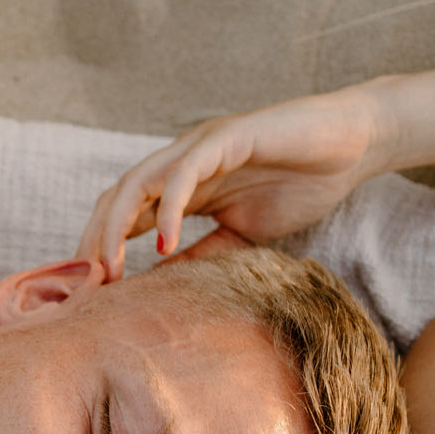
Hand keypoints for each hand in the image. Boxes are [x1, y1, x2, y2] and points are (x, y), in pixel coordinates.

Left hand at [77, 84, 389, 279]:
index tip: (89, 295)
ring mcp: (200, 147)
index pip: (124, 217)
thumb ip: (201, 256)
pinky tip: (163, 245)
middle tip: (84, 288)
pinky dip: (168, 208)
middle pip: (117, 199)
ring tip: (110, 269)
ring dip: (116, 228)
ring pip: (138, 183)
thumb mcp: (241, 236)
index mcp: (181, 187)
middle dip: (94, 242)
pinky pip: (185, 173)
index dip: (100, 252)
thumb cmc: (300, 186)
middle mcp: (180, 163)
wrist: (350, 148)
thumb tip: (159, 287)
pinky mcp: (226, 138)